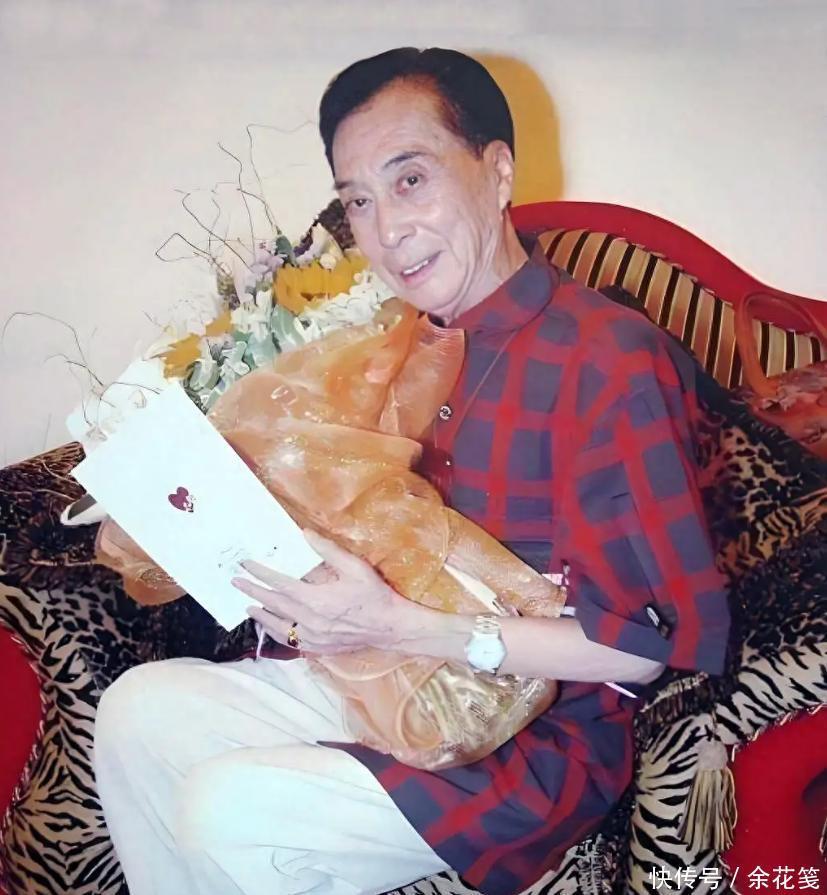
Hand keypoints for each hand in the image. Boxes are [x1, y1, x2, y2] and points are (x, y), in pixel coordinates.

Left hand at [231, 529, 417, 654]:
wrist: (389, 627)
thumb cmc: (374, 595)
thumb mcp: (355, 567)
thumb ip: (328, 550)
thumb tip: (305, 534)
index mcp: (316, 599)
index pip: (279, 584)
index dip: (260, 573)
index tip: (246, 565)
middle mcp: (309, 621)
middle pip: (273, 605)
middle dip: (252, 592)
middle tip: (236, 583)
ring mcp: (313, 637)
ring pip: (278, 626)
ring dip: (261, 616)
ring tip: (248, 608)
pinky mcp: (318, 648)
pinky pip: (290, 641)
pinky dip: (277, 633)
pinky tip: (272, 628)